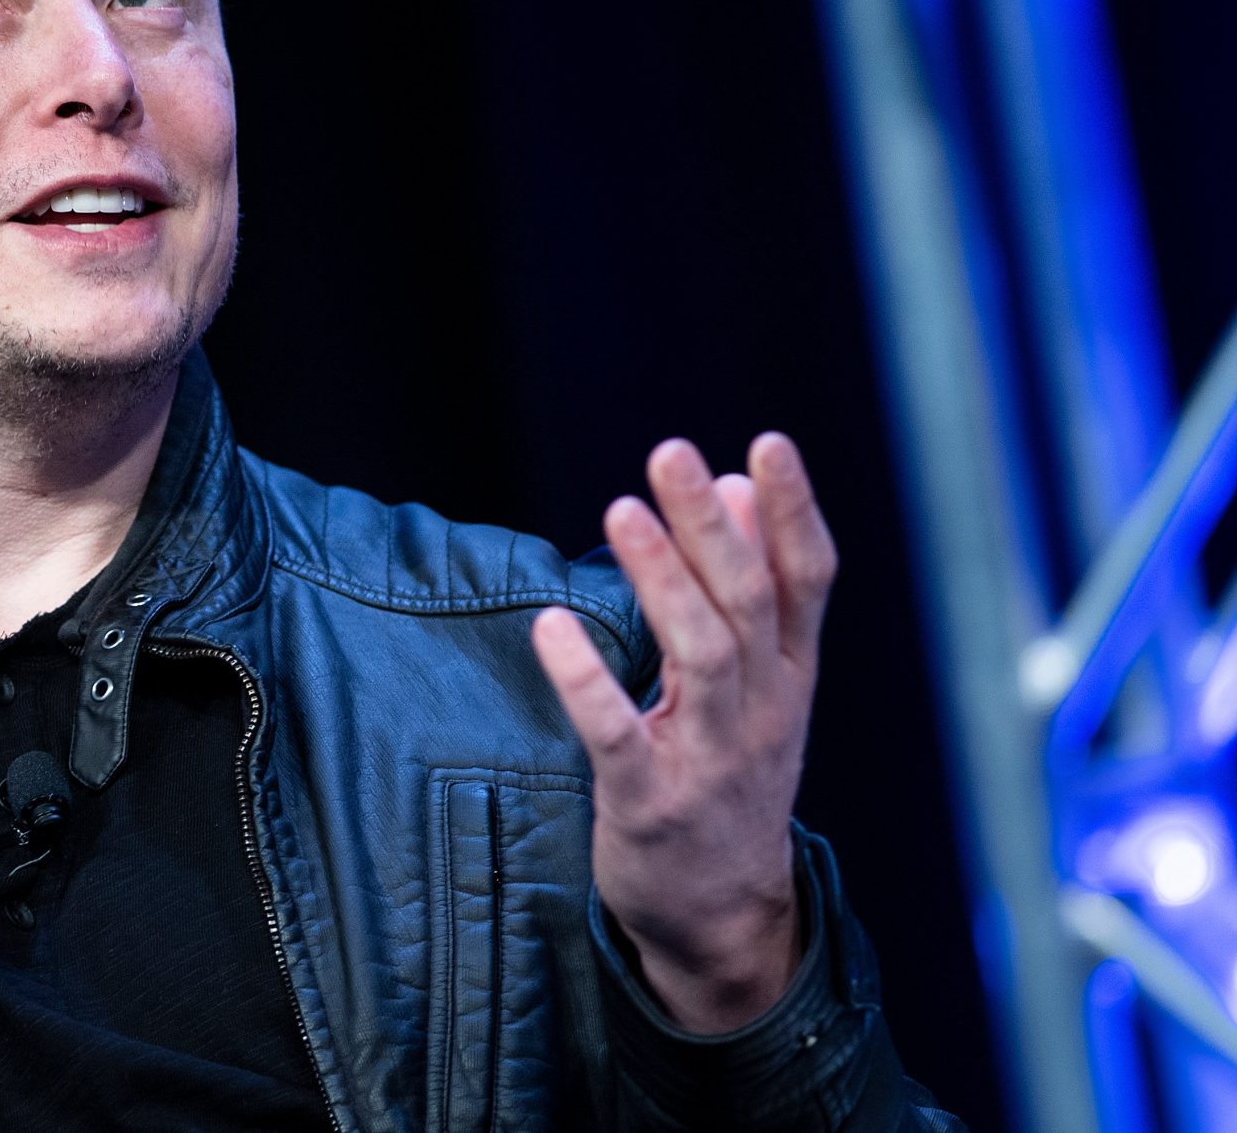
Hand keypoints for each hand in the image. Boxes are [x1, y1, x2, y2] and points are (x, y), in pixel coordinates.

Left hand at [531, 433, 837, 1032]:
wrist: (723, 917)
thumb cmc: (731, 777)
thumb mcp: (761, 688)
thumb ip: (752, 589)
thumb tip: (735, 483)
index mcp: (791, 677)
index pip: (808, 582)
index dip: (793, 512)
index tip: (767, 443)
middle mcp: (764, 711)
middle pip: (746, 603)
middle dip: (711, 526)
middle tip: (670, 454)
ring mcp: (710, 759)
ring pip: (700, 655)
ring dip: (661, 579)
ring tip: (621, 512)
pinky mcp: (648, 801)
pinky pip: (616, 733)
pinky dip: (585, 679)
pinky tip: (551, 626)